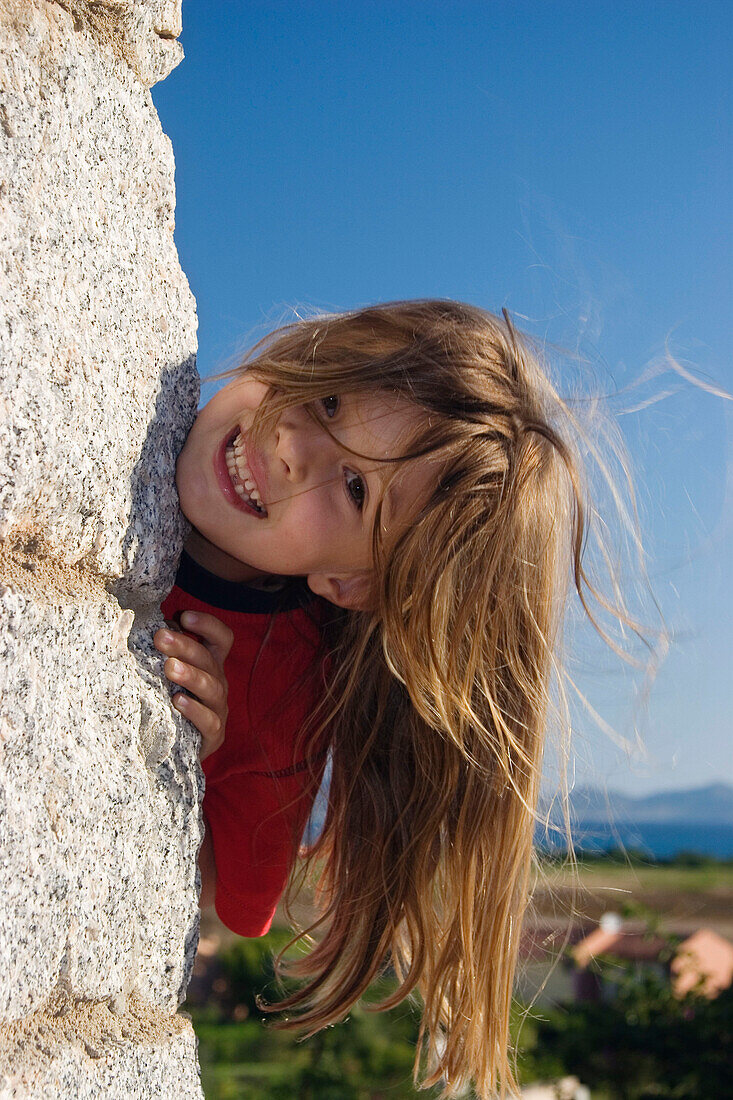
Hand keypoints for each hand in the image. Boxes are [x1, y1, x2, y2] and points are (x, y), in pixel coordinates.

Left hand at [154, 611, 233, 760]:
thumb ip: (165, 650)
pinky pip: (209, 721)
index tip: (184, 616)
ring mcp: (218, 709)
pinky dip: (194, 711)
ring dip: (191, 675)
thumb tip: (145, 623)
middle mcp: (218, 683)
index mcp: (210, 664)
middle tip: (161, 637)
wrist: (171, 750)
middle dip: (186, 646)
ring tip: (169, 667)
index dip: (208, 625)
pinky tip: (177, 701)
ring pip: (212, 688)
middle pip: (210, 660)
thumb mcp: (168, 673)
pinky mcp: (213, 735)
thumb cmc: (167, 702)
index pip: (220, 638)